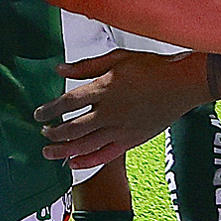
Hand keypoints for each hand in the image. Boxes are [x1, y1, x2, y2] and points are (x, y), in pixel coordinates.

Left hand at [35, 50, 208, 167]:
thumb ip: (86, 66)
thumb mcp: (117, 58)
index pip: (67, 103)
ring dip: (63, 150)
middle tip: (43, 133)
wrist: (182, 84)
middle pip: (72, 128)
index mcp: (104, 89)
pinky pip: (104, 155)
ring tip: (49, 152)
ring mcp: (120, 129)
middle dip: (53, 133)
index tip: (39, 114)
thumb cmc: (152, 67)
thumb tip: (59, 69)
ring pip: (85, 145)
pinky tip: (73, 163)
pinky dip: (87, 161)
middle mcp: (109, 112)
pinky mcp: (131, 141)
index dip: (49, 110)